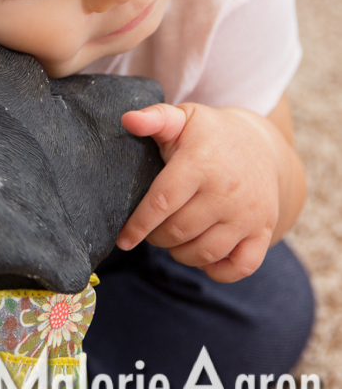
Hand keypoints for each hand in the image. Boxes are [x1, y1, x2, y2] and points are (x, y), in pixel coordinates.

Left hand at [116, 102, 302, 282]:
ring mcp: (248, 213)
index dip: (138, 225)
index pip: (162, 202)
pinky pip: (241, 267)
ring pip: (205, 253)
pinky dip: (217, 271)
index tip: (123, 239)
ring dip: (181, 254)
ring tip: (174, 240)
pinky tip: (203, 256)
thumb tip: (127, 119)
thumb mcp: (184, 118)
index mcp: (200, 163)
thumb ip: (154, 118)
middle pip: (179, 231)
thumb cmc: (210, 134)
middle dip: (157, 237)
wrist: (262, 145)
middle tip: (153, 229)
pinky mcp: (264, 230)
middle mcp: (226, 191)